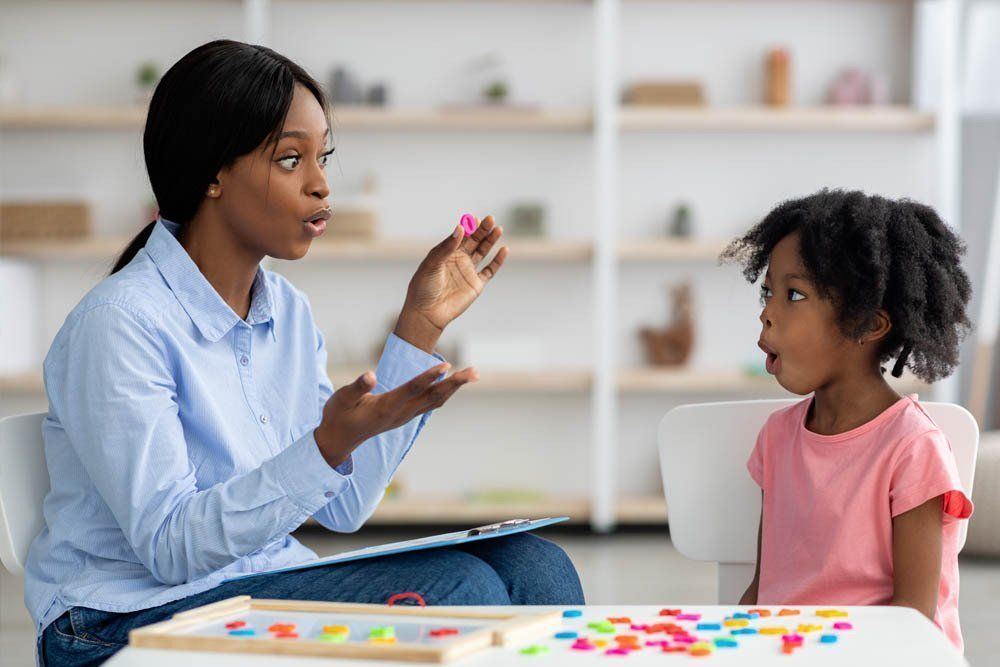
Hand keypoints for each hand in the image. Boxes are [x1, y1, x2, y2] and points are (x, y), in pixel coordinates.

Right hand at [313, 362, 477, 467]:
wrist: (339, 440)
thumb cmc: (338, 416)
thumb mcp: (341, 400)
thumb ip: (356, 387)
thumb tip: (370, 375)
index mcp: (385, 407)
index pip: (412, 389)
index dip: (429, 377)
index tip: (446, 366)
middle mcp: (400, 413)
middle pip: (433, 397)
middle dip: (455, 384)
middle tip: (474, 372)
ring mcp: (405, 416)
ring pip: (435, 401)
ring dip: (454, 387)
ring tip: (472, 374)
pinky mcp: (405, 416)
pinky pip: (430, 403)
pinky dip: (445, 392)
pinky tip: (453, 383)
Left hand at [394, 216, 506, 352]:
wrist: (427, 313)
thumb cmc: (423, 287)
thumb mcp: (432, 264)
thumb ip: (446, 247)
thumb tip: (460, 228)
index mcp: (445, 252)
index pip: (460, 236)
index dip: (469, 227)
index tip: (475, 218)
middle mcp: (458, 259)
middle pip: (474, 241)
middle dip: (483, 230)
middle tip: (490, 219)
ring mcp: (468, 271)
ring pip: (483, 252)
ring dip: (491, 240)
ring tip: (498, 229)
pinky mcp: (476, 284)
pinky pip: (490, 270)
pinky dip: (497, 261)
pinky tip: (504, 249)